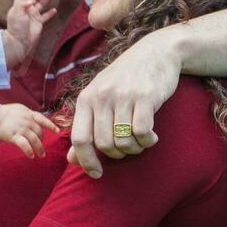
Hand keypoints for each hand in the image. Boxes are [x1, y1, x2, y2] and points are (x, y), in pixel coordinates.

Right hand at [0, 102, 57, 158]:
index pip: (42, 119)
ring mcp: (21, 128)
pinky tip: (31, 156)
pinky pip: (24, 145)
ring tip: (41, 155)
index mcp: (28, 113)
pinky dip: (29, 151)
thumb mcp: (19, 110)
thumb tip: (35, 121)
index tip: (57, 131)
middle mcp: (27, 121)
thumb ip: (28, 115)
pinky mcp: (14, 136)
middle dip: (41, 140)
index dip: (51, 125)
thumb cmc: (4, 114)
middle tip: (41, 147)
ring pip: (35, 140)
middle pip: (39, 132)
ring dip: (39, 149)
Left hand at [1, 0, 57, 68]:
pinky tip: (54, 10)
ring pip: (41, 4)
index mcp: (19, 6)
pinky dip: (50, 13)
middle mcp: (26, 10)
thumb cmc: (16, 27)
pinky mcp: (38, 23)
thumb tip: (29, 0)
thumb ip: (21, 3)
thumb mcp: (16, 13)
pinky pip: (45, 16)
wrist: (20, 41)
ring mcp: (33, 16)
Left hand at [67, 32, 175, 177]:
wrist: (156, 52)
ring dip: (135, 148)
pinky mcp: (145, 96)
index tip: (97, 174)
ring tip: (141, 140)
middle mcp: (101, 96)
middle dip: (118, 154)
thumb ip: (86, 128)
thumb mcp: (100, 99)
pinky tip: (151, 136)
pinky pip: (142, 133)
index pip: (79, 139)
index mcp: (86, 98)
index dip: (86, 161)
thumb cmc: (126, 79)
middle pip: (104, 144)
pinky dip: (148, 141)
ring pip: (124, 141)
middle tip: (128, 148)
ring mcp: (123, 95)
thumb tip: (70, 160)